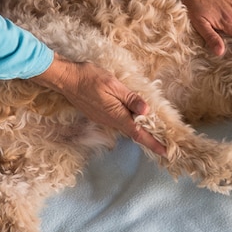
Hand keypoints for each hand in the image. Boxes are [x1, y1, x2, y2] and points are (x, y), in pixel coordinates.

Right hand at [30, 54, 166, 155]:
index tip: (165, 152)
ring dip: (137, 129)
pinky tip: (132, 116)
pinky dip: (127, 122)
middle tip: (164, 141)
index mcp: (116, 114)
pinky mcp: (98, 114)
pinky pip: (117, 121)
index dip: (153, 143)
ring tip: (152, 128)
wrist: (66, 79)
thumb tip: (146, 111)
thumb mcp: (113, 84)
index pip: (138, 133)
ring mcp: (103, 119)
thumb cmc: (89, 78)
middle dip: (148, 138)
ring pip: (124, 127)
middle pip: (132, 132)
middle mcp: (110, 121)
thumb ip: (129, 98)